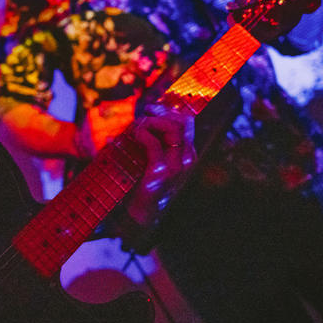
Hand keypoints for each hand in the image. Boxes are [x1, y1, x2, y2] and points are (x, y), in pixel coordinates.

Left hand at [123, 104, 194, 224]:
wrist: (140, 215)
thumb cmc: (144, 183)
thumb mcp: (152, 158)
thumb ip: (152, 139)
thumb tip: (141, 117)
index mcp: (187, 154)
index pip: (186, 122)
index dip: (168, 109)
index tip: (150, 108)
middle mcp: (187, 159)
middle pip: (182, 121)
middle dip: (160, 112)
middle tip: (143, 114)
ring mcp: (176, 167)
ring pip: (172, 129)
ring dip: (151, 122)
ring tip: (137, 128)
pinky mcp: (160, 173)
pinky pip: (153, 144)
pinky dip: (142, 134)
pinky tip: (134, 136)